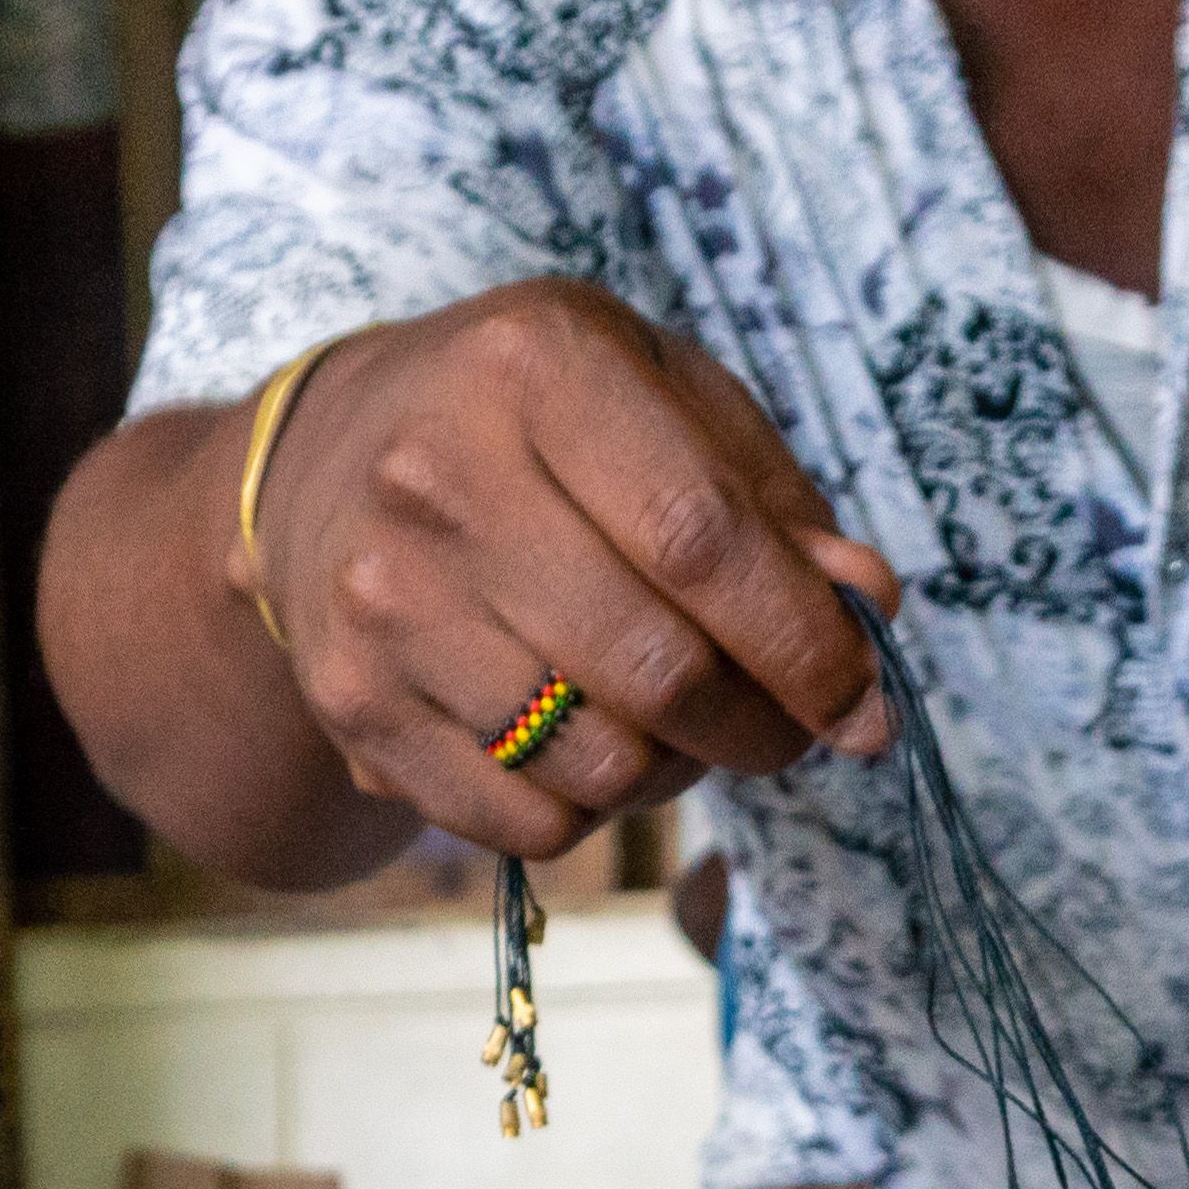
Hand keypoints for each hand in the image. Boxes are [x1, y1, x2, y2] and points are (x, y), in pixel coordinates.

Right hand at [245, 281, 902, 856]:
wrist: (323, 468)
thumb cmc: (534, 425)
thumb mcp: (658, 399)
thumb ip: (769, 496)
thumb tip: (866, 604)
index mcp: (532, 366)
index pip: (702, 540)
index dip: (803, 641)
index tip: (862, 702)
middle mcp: (437, 475)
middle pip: (656, 670)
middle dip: (759, 727)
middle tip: (789, 730)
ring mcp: (383, 598)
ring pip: (598, 764)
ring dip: (674, 771)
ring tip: (674, 723)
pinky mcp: (353, 699)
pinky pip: (523, 822)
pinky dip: (587, 813)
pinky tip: (585, 747)